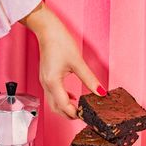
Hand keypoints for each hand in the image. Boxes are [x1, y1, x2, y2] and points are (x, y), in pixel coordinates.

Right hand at [20, 3, 106, 117]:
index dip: (75, 114)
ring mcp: (44, 81)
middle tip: (83, 116)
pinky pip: (52, 95)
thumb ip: (89, 79)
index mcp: (53, 83)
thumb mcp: (77, 62)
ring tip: (78, 108)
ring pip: (53, 103)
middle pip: (56, 108)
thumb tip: (100, 92)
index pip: (64, 106)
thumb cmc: (59, 42)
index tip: (86, 116)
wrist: (46, 29)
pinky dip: (62, 99)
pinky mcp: (46, 77)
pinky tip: (71, 96)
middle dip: (68, 115)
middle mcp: (46, 84)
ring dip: (64, 108)